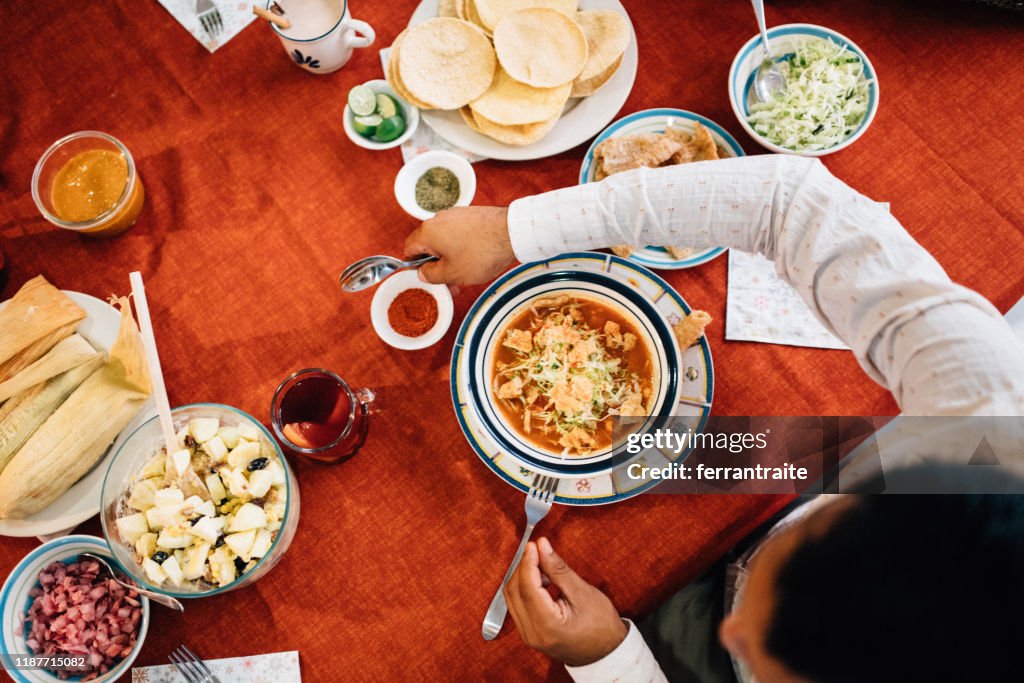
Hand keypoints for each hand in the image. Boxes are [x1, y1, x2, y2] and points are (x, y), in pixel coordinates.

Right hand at [403, 206, 514, 285]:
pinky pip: (458, 232)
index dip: (414, 265)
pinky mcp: (470, 214)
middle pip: (428, 244)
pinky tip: (475, 258)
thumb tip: (423, 272)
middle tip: (449, 282)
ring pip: (444, 239)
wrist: (512, 232)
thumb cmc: (481, 253)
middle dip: (436, 265)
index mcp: (428, 232)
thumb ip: (432, 275)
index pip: (409, 248)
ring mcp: (455, 214)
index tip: (426, 276)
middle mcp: (438, 218)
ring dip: (450, 256)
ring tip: (465, 273)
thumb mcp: (453, 273)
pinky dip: (461, 246)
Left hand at [504, 537, 626, 666]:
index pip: (527, 587)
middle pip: (514, 591)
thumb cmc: (601, 626)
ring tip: (542, 566)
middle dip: (523, 567)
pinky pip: (517, 605)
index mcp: (547, 625)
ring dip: (522, 577)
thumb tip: (542, 546)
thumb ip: (558, 569)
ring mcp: (528, 636)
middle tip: (538, 550)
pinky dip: (524, 589)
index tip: (534, 545)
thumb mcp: (582, 593)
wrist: (606, 654)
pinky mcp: (529, 634)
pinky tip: (540, 580)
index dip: (528, 562)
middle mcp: (532, 634)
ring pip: (512, 598)